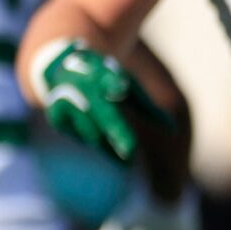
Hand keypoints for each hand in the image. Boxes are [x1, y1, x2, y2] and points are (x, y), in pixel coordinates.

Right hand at [33, 38, 144, 160]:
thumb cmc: (104, 80)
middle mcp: (81, 86)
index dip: (112, 82)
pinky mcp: (57, 118)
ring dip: (110, 147)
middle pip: (100, 112)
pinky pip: (82, 138)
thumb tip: (173, 130)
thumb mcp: (126, 87)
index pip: (107, 77)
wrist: (61, 68)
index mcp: (100, 72)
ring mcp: (66, 102)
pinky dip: (97, 144)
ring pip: (92, 132)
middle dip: (116, 133)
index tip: (119, 86)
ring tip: (127, 161)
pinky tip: (106, 147)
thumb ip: (148, 108)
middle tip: (130, 154)